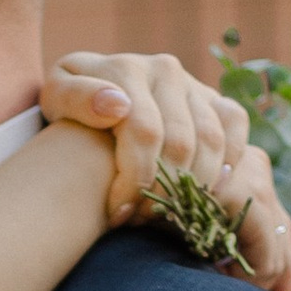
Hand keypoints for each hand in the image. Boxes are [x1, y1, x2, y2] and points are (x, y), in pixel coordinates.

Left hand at [44, 52, 290, 290]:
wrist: (91, 98)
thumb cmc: (69, 109)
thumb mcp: (55, 98)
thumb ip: (75, 98)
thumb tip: (117, 106)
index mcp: (126, 68)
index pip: (144, 133)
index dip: (135, 180)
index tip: (118, 215)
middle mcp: (165, 70)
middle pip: (180, 143)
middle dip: (162, 191)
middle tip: (141, 222)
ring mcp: (193, 83)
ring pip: (212, 142)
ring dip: (192, 187)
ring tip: (165, 214)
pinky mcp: (215, 98)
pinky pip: (235, 127)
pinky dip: (225, 163)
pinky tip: (201, 193)